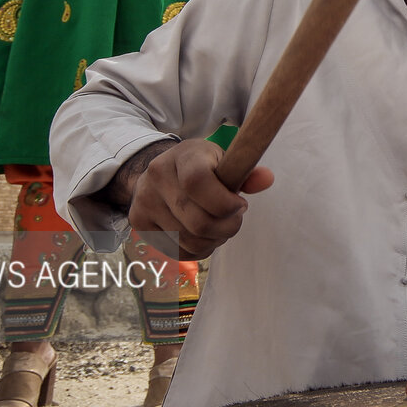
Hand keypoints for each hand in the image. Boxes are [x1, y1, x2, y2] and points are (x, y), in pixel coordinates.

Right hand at [122, 139, 273, 258]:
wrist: (160, 172)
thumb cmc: (201, 166)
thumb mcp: (222, 160)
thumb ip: (245, 171)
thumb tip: (267, 179)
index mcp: (183, 155)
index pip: (198, 182)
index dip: (225, 202)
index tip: (240, 205)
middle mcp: (157, 177)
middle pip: (198, 221)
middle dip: (226, 228)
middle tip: (234, 220)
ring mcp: (144, 201)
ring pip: (189, 241)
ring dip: (213, 241)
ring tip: (218, 226)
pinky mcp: (139, 223)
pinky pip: (176, 252)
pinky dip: (197, 250)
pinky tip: (201, 235)